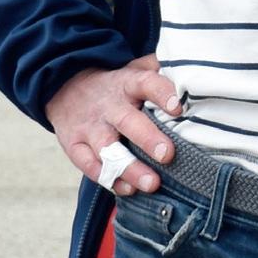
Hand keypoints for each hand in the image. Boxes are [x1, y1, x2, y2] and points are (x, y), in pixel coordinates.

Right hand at [44, 53, 181, 195]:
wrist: (64, 88)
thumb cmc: (114, 84)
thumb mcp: (134, 68)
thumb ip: (160, 69)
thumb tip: (193, 71)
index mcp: (127, 83)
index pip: (146, 83)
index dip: (162, 94)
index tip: (178, 107)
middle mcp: (109, 106)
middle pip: (128, 121)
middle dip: (148, 139)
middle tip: (167, 154)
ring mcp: (90, 128)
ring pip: (108, 150)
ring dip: (129, 168)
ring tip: (151, 183)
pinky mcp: (75, 146)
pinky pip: (90, 166)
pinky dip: (109, 180)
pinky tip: (128, 189)